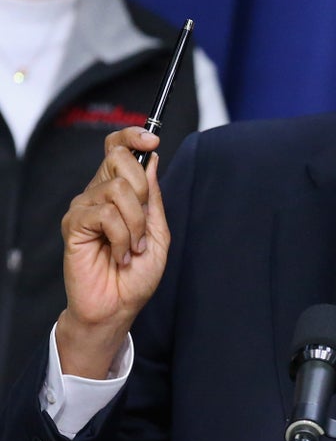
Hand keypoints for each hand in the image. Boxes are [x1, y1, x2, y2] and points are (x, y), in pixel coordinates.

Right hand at [56, 127, 170, 378]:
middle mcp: (99, 194)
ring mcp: (84, 207)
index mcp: (119, 192)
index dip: (132, 136)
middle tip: (144, 221)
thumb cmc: (137, 274)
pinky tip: (120, 254)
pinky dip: (122, 236)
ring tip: (133, 247)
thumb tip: (151, 159)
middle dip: (142, 188)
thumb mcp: (157, 231)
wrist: (119, 305)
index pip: (117, 149)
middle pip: (118, 158)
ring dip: (135, 223)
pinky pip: (105, 214)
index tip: (152, 138)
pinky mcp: (74, 224)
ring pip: (117, 189)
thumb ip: (153, 197)